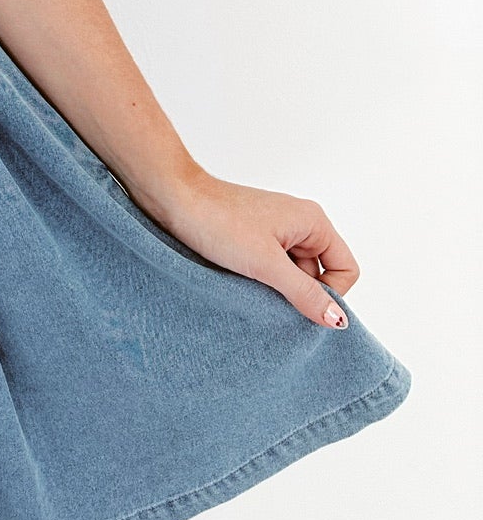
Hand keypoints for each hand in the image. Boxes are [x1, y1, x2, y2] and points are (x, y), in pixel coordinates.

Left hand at [142, 172, 358, 327]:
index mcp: (313, 222)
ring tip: (251, 290)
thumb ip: (305, 293)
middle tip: (272, 303)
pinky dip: (262, 280)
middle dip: (301, 294)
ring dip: (279, 289)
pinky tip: (242, 285)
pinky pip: (271, 267)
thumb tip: (339, 321)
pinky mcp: (253, 238)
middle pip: (320, 273)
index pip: (346, 269)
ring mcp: (275, 230)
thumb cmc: (218, 222)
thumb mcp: (266, 264)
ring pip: (293, 273)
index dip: (330, 294)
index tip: (300, 306)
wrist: (172, 198)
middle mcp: (299, 223)